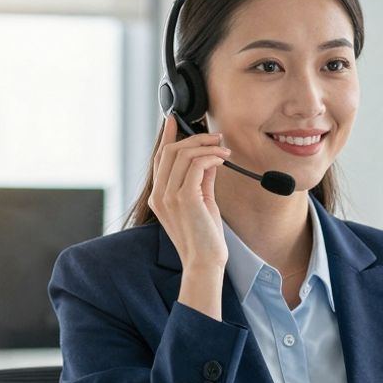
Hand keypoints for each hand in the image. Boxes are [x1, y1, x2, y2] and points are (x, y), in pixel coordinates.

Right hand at [148, 115, 230, 317]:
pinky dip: (212, 157)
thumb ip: (202, 180)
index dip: (168, 136)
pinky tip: (223, 160)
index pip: (160, 158)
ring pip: (183, 154)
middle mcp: (159, 194)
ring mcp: (169, 196)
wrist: (205, 263)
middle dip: (194, 138)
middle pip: (170, 151)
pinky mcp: (184, 198)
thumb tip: (209, 159)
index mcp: (158, 196)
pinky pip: (196, 165)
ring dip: (206, 146)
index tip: (177, 120)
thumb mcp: (202, 203)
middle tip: (215, 136)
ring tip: (223, 149)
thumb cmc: (204, 238)